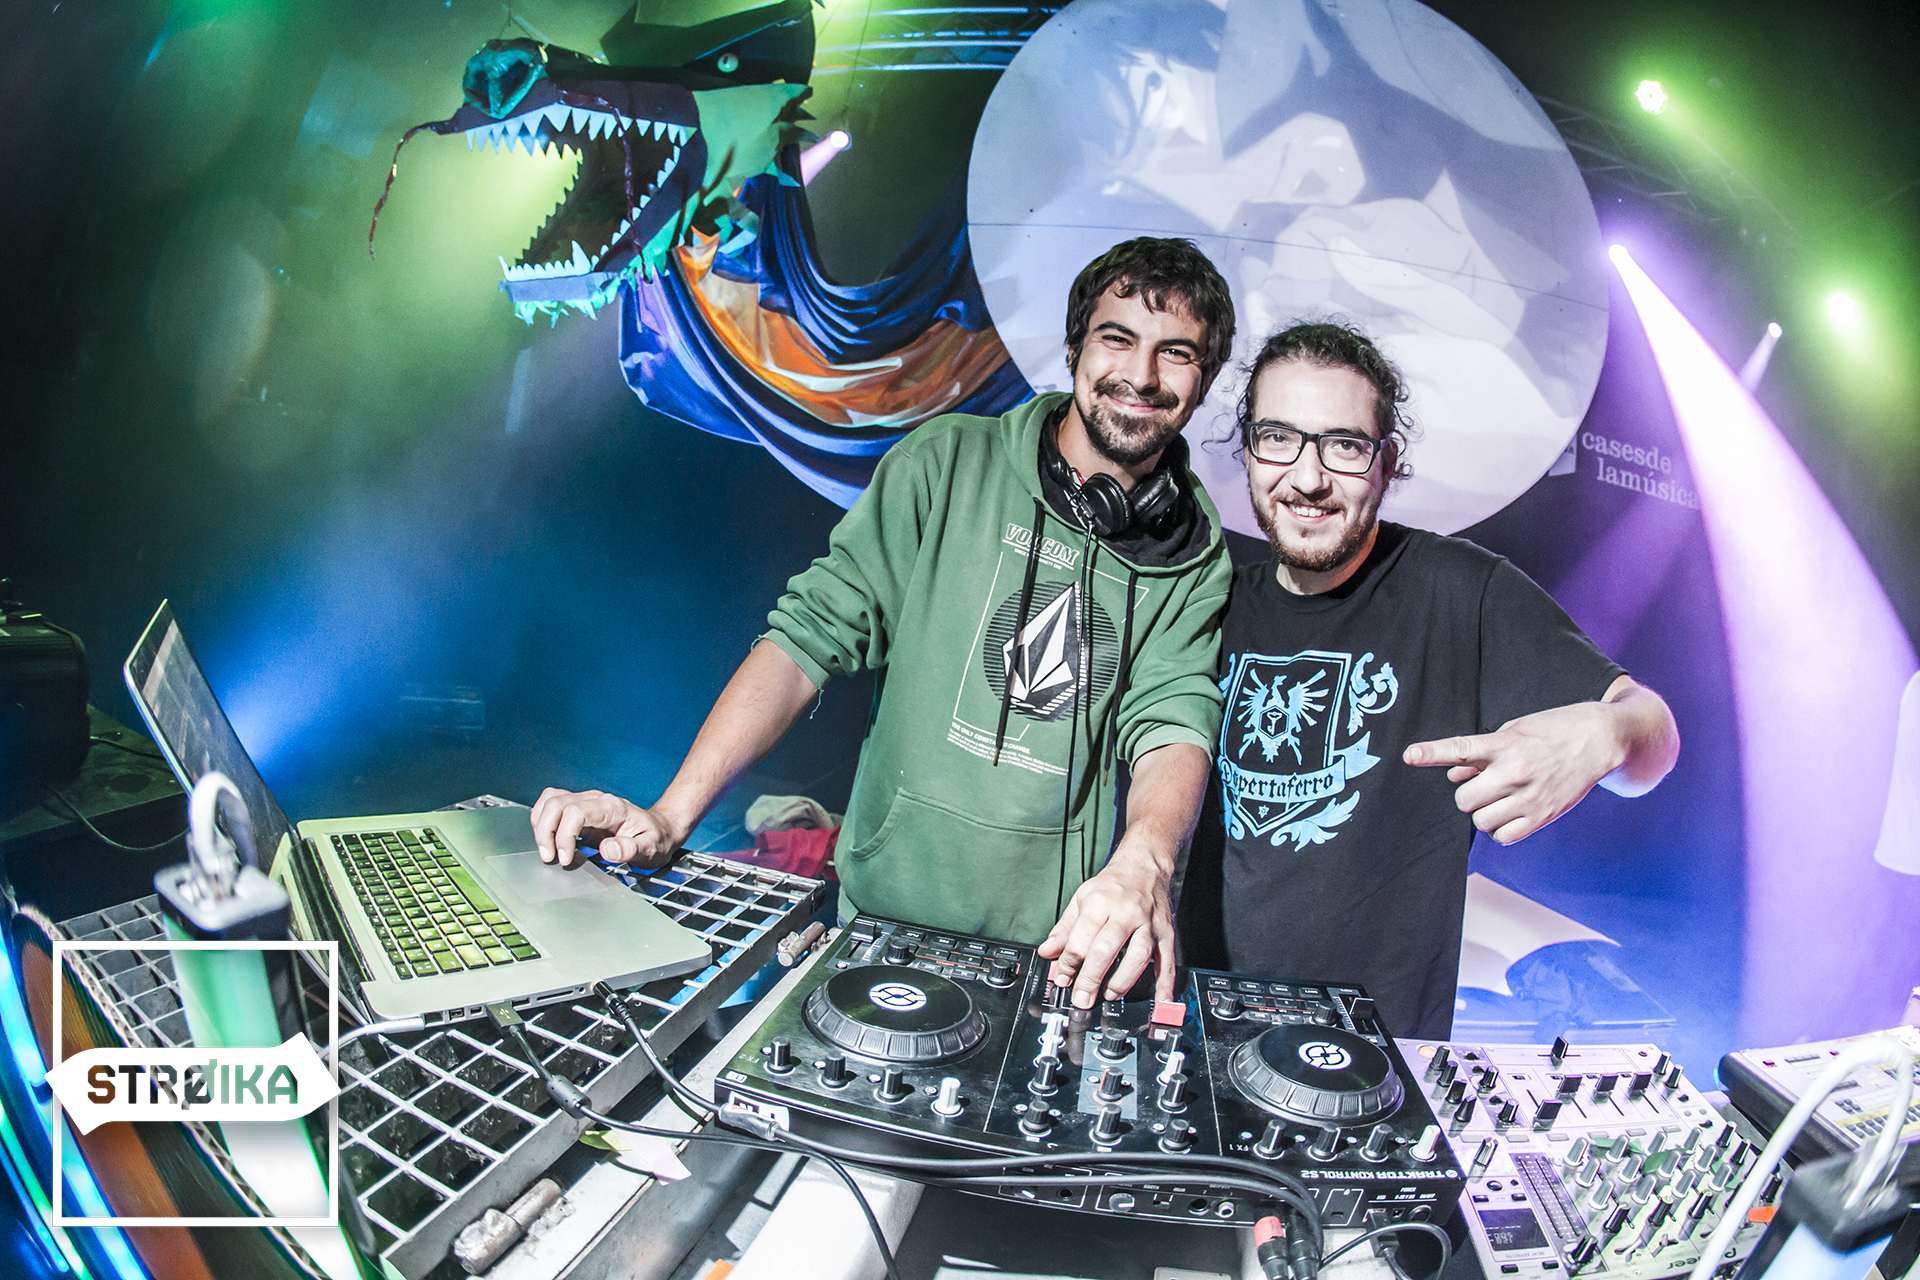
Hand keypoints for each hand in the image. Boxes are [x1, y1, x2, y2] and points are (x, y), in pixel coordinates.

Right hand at [529, 788, 681, 867]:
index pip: (575, 812)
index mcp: (611, 807)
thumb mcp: (650, 848)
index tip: (566, 858)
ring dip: (540, 825)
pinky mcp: (579, 808)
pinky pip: (552, 804)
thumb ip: (630, 849)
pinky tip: (547, 838)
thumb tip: (607, 849)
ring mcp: (586, 801)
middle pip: (556, 803)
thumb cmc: (654, 838)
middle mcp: (595, 799)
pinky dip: (542, 819)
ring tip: (546, 850)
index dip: (564, 836)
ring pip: (550, 800)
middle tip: (550, 857)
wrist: (659, 828)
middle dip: (546, 832)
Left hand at [1035, 853, 1175, 1008]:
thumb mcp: (1081, 900)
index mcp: (1100, 903)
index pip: (1080, 939)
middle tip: (1082, 998)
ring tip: (1109, 994)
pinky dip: (1165, 984)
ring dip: (1122, 981)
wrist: (1145, 868)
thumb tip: (1047, 952)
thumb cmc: (1112, 886)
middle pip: (1106, 949)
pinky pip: (1167, 962)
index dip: (1068, 963)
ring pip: (1137, 956)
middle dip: (1091, 978)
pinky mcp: (1165, 933)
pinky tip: (1160, 1000)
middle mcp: (1126, 913)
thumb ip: (1064, 929)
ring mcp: (1148, 924)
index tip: (1062, 978)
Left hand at [1404, 702, 1626, 843]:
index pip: (1460, 748)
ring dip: (1484, 812)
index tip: (1409, 755)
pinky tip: (1510, 813)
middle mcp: (1514, 772)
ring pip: (1481, 821)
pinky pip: (1503, 836)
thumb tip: (1452, 775)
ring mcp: (1529, 797)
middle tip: (1484, 785)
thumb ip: (1480, 754)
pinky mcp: (1542, 816)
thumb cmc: (1552, 731)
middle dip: (1468, 794)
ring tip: (1501, 797)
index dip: (1431, 752)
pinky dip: (1500, 829)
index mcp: (1505, 743)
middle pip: (1464, 799)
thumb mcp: (1514, 730)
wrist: (1600, 740)